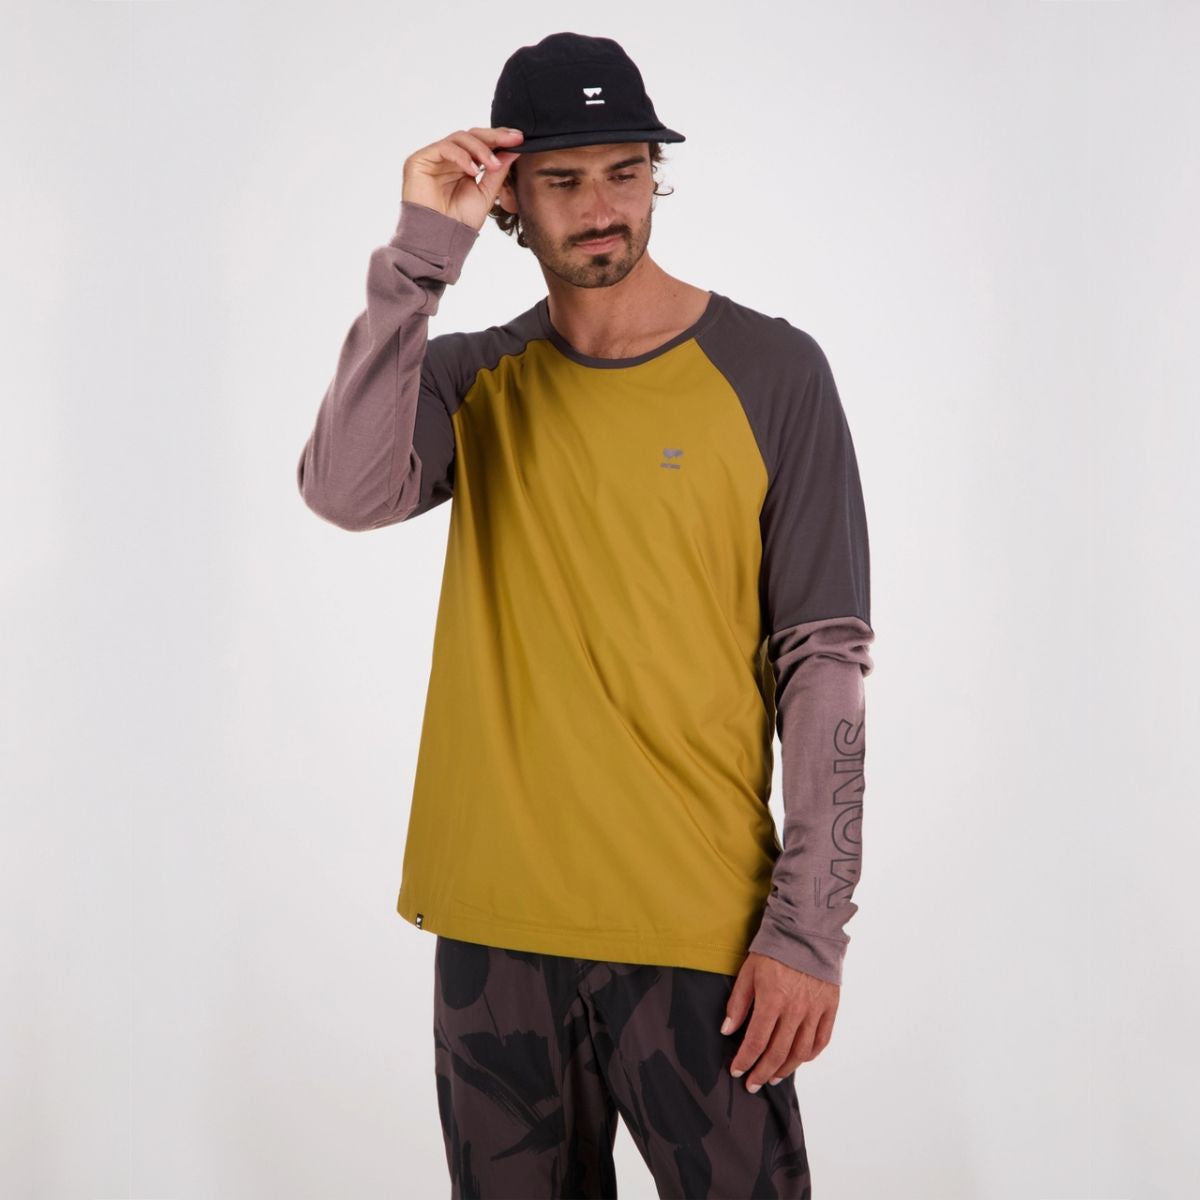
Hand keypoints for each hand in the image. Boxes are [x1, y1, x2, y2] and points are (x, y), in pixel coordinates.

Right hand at [402, 126, 524, 231]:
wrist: (440, 239)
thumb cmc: (459, 222)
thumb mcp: (486, 194)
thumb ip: (498, 173)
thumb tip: (514, 150)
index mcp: (463, 165)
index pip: (481, 143)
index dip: (500, 138)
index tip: (521, 139)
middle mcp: (448, 159)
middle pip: (471, 135)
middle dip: (494, 136)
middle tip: (514, 139)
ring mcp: (433, 158)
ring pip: (459, 138)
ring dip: (480, 149)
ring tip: (494, 165)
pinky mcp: (419, 160)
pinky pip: (444, 148)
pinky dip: (462, 157)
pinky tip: (474, 171)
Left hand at [721, 952, 838, 1091]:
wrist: (806, 929)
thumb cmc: (773, 949)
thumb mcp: (748, 971)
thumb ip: (738, 1003)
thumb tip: (727, 1030)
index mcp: (772, 1000)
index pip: (756, 1041)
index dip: (745, 1060)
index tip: (737, 1070)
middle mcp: (795, 1010)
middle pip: (778, 1052)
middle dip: (762, 1072)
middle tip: (752, 1084)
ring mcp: (815, 1010)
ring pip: (801, 1051)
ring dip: (785, 1068)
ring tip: (773, 1077)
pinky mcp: (830, 1006)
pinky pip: (821, 1039)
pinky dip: (810, 1054)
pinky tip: (799, 1060)